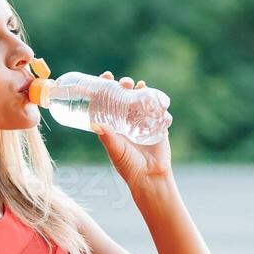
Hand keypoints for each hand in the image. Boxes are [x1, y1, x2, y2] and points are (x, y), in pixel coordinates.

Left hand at [94, 71, 171, 191]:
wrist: (151, 177)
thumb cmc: (129, 167)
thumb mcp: (115, 150)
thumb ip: (107, 137)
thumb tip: (94, 123)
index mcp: (115, 124)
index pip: (109, 100)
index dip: (107, 87)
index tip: (106, 76)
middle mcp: (129, 120)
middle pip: (126, 96)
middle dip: (124, 85)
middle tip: (124, 82)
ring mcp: (144, 121)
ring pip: (142, 99)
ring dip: (140, 89)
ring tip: (138, 85)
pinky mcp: (159, 125)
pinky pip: (158, 109)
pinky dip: (156, 100)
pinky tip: (153, 94)